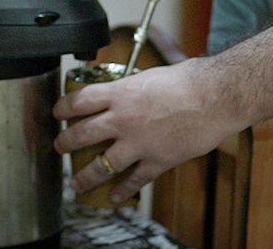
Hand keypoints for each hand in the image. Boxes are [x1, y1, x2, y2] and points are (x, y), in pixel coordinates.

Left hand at [53, 58, 248, 203]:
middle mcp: (123, 119)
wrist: (216, 97)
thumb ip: (133, 88)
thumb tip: (127, 90)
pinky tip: (114, 197)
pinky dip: (123, 191)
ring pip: (101, 165)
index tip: (57, 113)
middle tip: (59, 147)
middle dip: (65, 143)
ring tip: (76, 184)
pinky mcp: (157, 160)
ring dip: (85, 177)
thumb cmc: (189, 80)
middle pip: (82, 134)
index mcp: (121, 93)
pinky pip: (134, 181)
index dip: (63, 108)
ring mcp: (139, 143)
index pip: (80, 101)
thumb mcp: (151, 75)